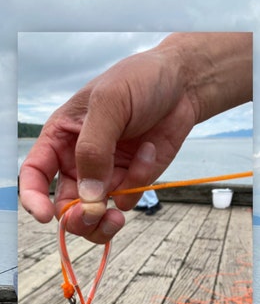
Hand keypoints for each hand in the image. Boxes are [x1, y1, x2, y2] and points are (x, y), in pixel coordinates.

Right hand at [19, 32, 251, 243]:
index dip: (34, 198)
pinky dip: (139, 184)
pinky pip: (128, 199)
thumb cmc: (137, 83)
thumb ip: (94, 149)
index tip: (43, 216)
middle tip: (96, 216)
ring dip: (105, 221)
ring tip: (118, 215)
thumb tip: (88, 195)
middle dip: (78, 219)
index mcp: (61, 138)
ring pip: (95, 215)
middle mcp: (79, 161)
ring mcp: (108, 174)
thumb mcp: (110, 105)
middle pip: (66, 206)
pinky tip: (149, 151)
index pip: (35, 174)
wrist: (181, 87)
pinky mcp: (134, 181)